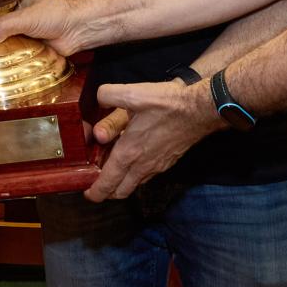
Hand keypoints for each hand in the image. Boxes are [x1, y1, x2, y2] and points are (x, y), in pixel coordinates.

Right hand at [0, 0, 93, 56]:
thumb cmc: (57, 14)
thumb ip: (4, 25)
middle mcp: (17, 20)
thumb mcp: (26, 17)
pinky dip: (6, 62)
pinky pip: (14, 57)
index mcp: (14, 4)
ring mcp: (23, 36)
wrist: (80, 29)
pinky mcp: (30, 51)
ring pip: (2, 45)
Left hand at [86, 80, 215, 200]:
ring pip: (134, 185)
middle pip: (120, 192)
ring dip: (121, 184)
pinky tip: (134, 160)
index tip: (87, 193)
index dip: (95, 192)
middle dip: (106, 193)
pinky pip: (146, 177)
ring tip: (113, 171)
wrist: (200, 111)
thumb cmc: (167, 104)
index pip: (107, 183)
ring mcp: (156, 166)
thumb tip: (98, 99)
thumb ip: (108, 95)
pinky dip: (135, 175)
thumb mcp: (133, 93)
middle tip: (97, 184)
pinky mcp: (167, 162)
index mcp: (128, 152)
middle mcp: (141, 165)